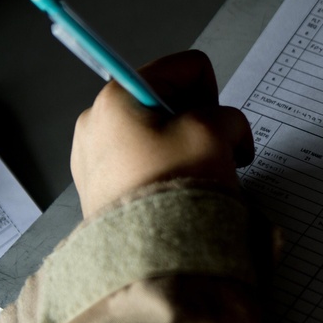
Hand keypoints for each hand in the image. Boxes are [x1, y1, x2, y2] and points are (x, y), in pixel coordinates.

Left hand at [71, 50, 254, 218]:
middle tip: (209, 154)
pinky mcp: (99, 186)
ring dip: (184, 148)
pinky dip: (165, 169)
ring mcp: (94, 156)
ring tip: (193, 177)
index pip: (185, 67)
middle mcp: (97, 120)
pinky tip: (175, 192)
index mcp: (119, 96)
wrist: (151, 254)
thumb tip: (227, 131)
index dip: (213, 94)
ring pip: (159, 133)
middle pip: (169, 100)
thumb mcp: (216, 132)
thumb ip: (228, 116)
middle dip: (197, 123)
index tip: (217, 126)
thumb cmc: (176, 186)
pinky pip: (143, 162)